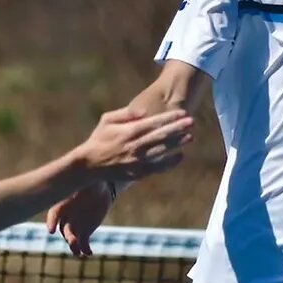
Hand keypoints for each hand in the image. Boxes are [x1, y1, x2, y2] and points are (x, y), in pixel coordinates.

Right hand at [45, 183, 113, 257]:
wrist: (100, 188)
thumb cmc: (90, 181)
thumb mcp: (87, 179)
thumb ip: (83, 181)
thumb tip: (83, 174)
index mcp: (62, 204)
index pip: (54, 214)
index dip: (52, 222)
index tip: (51, 230)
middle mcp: (66, 218)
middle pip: (64, 230)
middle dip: (68, 237)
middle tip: (73, 242)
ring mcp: (75, 226)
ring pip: (72, 238)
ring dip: (74, 246)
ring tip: (78, 253)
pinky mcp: (85, 232)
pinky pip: (83, 243)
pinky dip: (85, 249)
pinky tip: (89, 253)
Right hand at [79, 105, 194, 182]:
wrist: (89, 165)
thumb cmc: (98, 139)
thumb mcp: (107, 120)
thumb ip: (126, 113)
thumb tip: (143, 110)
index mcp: (128, 131)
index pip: (154, 123)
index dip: (170, 118)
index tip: (183, 114)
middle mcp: (135, 146)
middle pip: (161, 136)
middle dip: (178, 128)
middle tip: (192, 122)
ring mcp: (137, 161)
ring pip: (162, 151)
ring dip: (178, 144)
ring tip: (191, 137)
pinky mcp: (138, 173)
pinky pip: (158, 167)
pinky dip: (170, 162)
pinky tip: (181, 156)